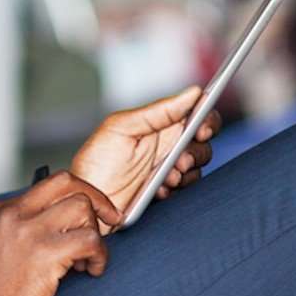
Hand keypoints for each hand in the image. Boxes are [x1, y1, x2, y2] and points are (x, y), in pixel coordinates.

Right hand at [0, 171, 120, 295]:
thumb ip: (15, 235)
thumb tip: (56, 233)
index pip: (46, 186)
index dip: (73, 201)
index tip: (86, 218)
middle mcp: (11, 214)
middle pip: (66, 183)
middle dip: (96, 199)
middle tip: (110, 219)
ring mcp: (28, 231)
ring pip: (81, 206)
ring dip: (95, 231)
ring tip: (88, 258)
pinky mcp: (45, 253)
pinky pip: (90, 239)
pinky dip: (100, 255)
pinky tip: (92, 270)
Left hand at [70, 86, 221, 217]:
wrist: (89, 202)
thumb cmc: (97, 162)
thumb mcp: (121, 128)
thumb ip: (158, 111)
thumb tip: (192, 93)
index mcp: (158, 124)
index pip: (195, 114)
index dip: (207, 120)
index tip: (201, 129)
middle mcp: (167, 144)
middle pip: (202, 142)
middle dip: (196, 151)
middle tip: (180, 160)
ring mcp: (169, 168)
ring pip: (197, 166)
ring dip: (186, 171)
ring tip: (166, 177)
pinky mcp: (169, 190)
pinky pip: (188, 188)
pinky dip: (178, 189)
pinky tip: (159, 190)